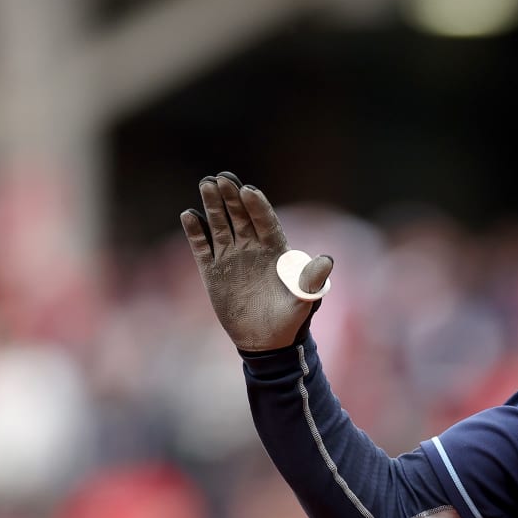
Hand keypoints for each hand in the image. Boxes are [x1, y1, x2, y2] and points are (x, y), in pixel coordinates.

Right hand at [180, 172, 333, 352]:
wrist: (266, 341)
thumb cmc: (290, 319)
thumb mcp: (304, 299)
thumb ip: (311, 279)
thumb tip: (327, 260)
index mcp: (275, 251)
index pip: (266, 222)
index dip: (258, 206)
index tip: (249, 190)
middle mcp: (252, 249)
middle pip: (240, 216)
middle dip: (232, 196)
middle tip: (222, 177)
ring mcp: (231, 257)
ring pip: (220, 225)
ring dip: (213, 205)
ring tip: (206, 183)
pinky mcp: (213, 271)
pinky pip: (202, 247)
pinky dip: (196, 232)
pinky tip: (189, 215)